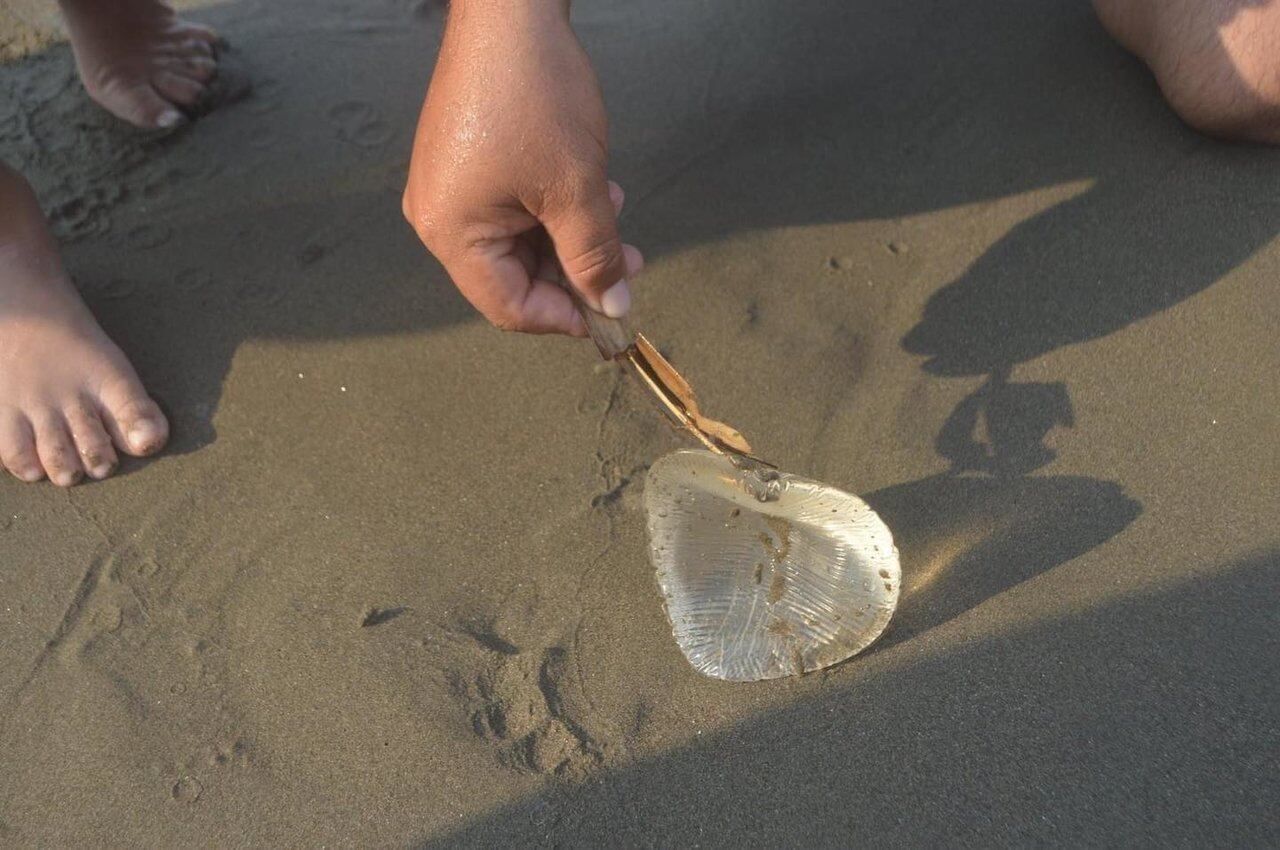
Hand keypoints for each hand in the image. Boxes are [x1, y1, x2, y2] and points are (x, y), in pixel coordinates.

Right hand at [403, 0, 642, 334]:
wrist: (510, 9)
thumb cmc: (534, 95)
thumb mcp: (576, 188)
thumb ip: (595, 255)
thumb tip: (612, 305)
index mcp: (450, 232)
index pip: (508, 307)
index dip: (565, 316)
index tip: (612, 310)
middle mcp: (438, 217)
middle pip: (513, 277)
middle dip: (575, 272)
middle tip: (629, 262)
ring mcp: (448, 188)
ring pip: (519, 242)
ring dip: (571, 237)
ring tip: (615, 211)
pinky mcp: (464, 163)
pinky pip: (510, 209)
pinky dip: (553, 210)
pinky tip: (592, 188)